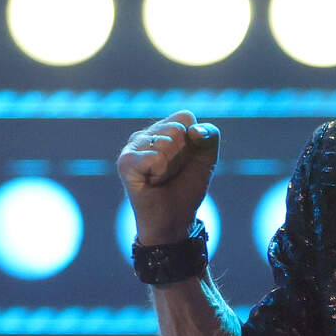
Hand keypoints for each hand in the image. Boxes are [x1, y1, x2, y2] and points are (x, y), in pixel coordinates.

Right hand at [117, 110, 219, 245]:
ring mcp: (132, 147)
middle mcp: (145, 134)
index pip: (185, 117)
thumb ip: (210, 135)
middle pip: (177, 129)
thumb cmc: (187, 185)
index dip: (194, 141)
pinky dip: (161, 174)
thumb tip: (193, 131)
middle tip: (173, 171)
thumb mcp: (208, 158)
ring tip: (162, 177)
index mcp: (163, 128)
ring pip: (167, 143)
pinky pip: (155, 159)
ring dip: (173, 166)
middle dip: (184, 155)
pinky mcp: (125, 163)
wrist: (175, 219)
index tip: (187, 158)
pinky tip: (152, 182)